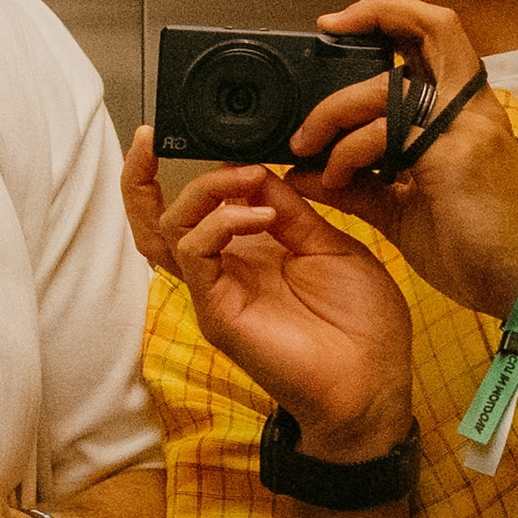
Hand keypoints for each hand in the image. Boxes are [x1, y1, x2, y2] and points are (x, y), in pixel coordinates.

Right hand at [127, 130, 417, 460]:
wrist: (374, 384)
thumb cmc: (361, 324)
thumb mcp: (330, 246)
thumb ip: (293, 208)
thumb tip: (257, 166)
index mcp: (248, 253)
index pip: (193, 209)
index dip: (180, 170)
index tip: (201, 133)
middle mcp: (223, 270)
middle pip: (154, 222)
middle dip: (143, 176)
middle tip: (156, 139)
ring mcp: (216, 292)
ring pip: (166, 232)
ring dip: (203, 192)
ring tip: (249, 179)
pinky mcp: (219, 312)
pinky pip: (194, 256)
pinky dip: (219, 224)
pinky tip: (260, 215)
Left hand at [288, 0, 517, 321]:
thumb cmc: (473, 248)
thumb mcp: (402, 208)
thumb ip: (356, 183)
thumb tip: (303, 172)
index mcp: (467, 111)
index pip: (436, 33)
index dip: (389, 12)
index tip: (337, 24)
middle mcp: (473, 107)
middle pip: (428, 28)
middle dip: (361, 32)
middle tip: (312, 82)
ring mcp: (468, 126)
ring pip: (390, 85)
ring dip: (335, 112)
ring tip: (307, 148)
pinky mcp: (456, 154)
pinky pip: (387, 133)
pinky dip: (349, 151)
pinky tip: (335, 179)